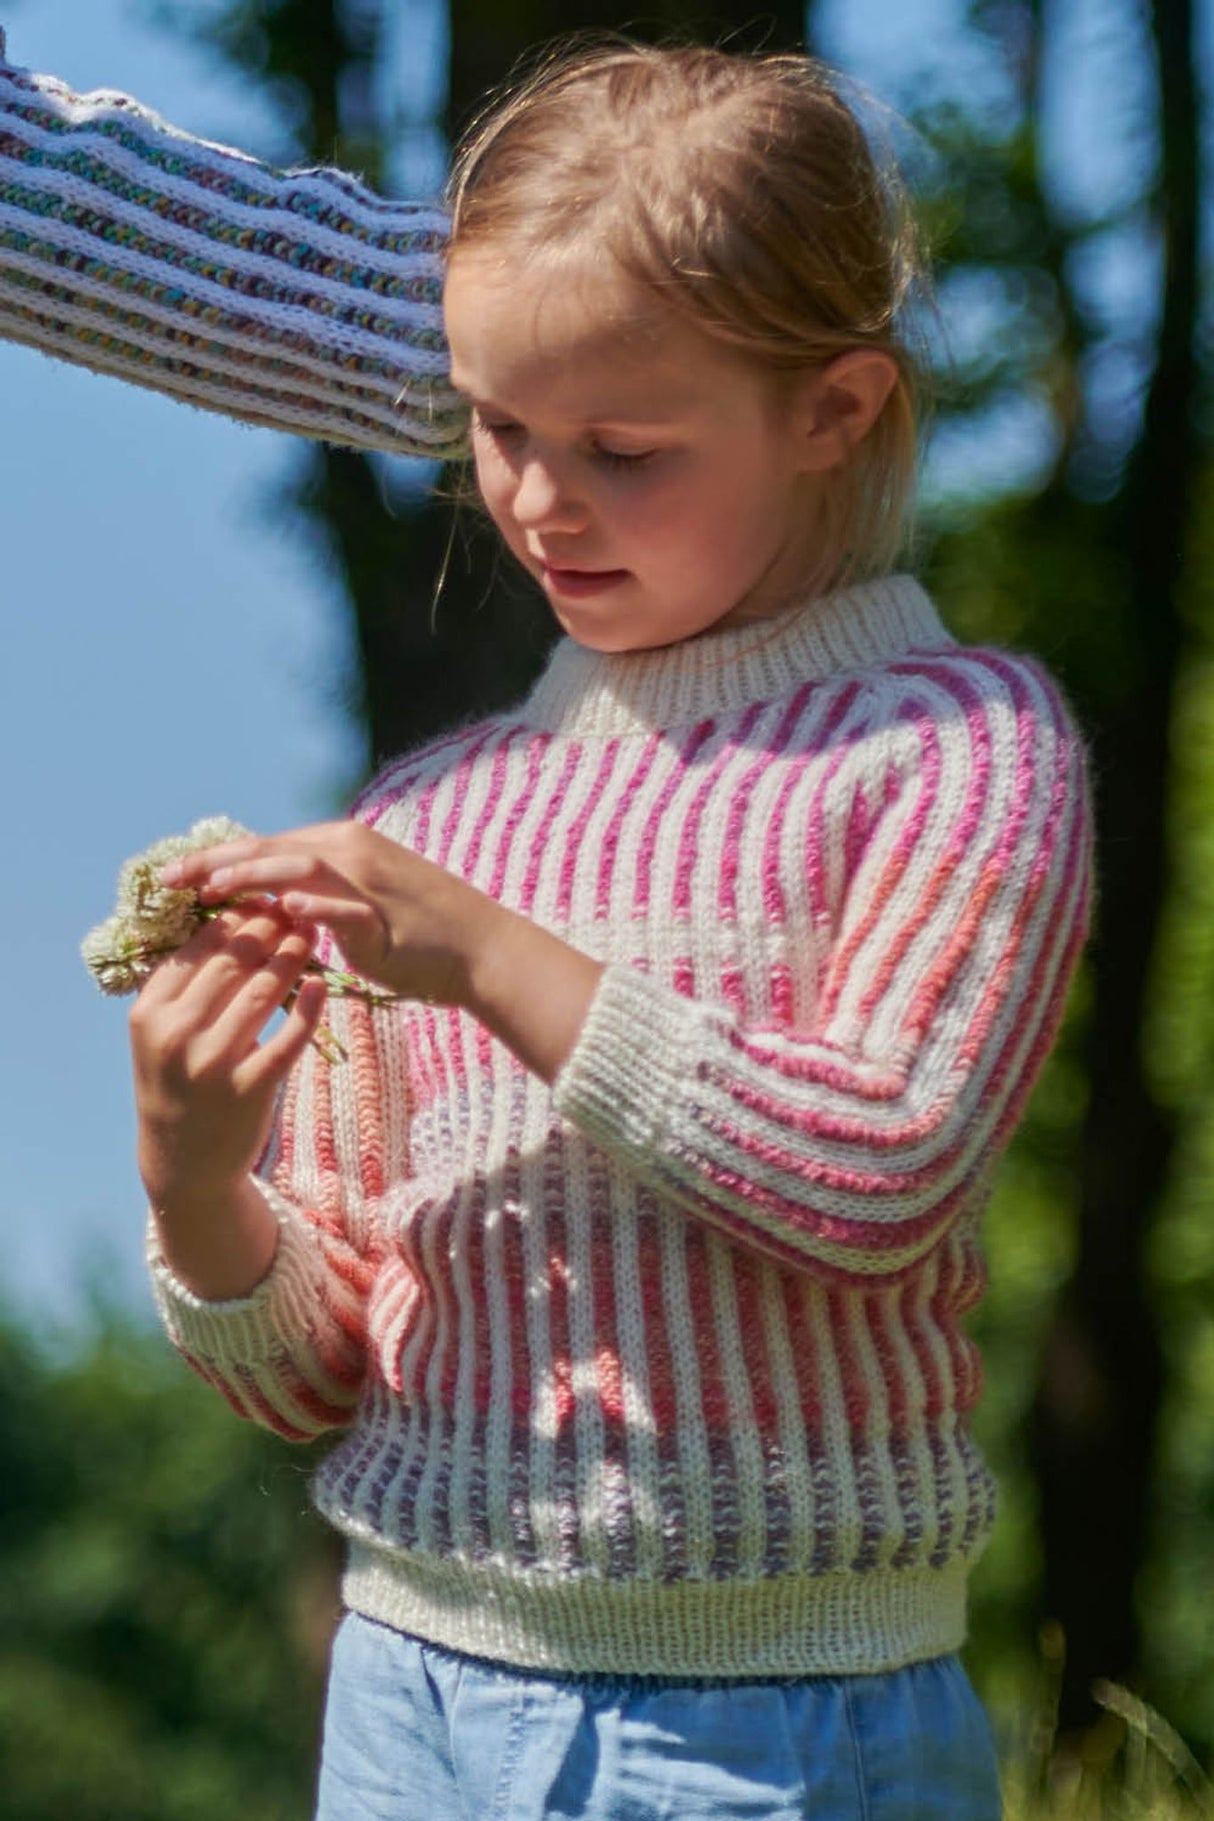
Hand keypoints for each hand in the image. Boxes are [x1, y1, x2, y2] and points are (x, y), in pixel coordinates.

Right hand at [131, 901, 325, 1215]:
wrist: (184, 1160)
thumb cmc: (177, 1081)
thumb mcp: (161, 1032)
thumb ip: (183, 983)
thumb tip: (229, 916)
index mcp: (149, 1012)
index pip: (198, 947)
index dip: (236, 914)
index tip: (263, 893)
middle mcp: (177, 1034)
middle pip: (233, 961)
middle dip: (269, 925)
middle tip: (296, 903)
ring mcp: (213, 1064)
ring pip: (262, 991)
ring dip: (292, 955)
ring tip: (311, 931)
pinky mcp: (250, 1089)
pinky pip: (289, 1038)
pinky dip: (308, 1007)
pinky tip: (322, 984)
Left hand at [160, 820, 504, 1007]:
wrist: (480, 949)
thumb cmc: (419, 933)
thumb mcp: (359, 903)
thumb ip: (316, 895)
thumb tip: (269, 903)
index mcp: (342, 844)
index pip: (265, 843)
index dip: (216, 857)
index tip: (174, 875)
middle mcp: (351, 850)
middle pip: (270, 846)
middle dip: (214, 862)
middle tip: (168, 881)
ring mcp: (368, 880)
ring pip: (298, 864)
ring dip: (250, 875)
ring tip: (211, 890)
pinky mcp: (385, 916)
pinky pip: (345, 906)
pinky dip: (315, 905)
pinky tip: (285, 910)